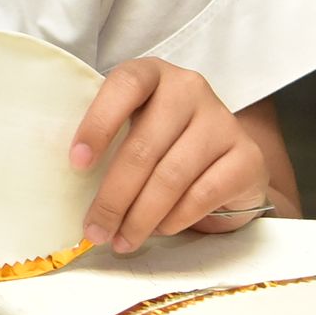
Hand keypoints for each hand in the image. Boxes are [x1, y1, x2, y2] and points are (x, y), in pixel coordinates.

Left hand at [72, 58, 272, 252]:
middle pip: (144, 145)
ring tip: (122, 240)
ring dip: (140, 217)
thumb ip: (109, 141)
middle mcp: (189, 88)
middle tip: (95, 229)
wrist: (228, 161)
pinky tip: (159, 230)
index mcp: (153, 73)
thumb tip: (67, 186)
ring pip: (171, 176)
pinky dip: (174, 219)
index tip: (77, 164)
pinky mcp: (247, 157)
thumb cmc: (166, 142)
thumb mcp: (135, 127)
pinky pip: (202, 194)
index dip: (98, 123)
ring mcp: (222, 121)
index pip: (125, 86)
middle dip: (113, 196)